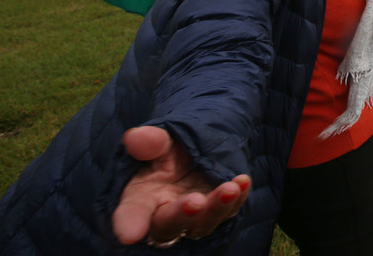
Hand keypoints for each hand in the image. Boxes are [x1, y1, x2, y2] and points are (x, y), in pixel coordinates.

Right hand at [112, 126, 250, 245]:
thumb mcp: (159, 142)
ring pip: (203, 224)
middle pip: (169, 224)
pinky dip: (238, 197)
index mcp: (141, 197)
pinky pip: (229, 211)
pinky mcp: (218, 212)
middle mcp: (165, 213)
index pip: (132, 213)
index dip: (129, 223)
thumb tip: (136, 137)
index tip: (129, 235)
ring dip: (216, 208)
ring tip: (229, 188)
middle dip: (182, 215)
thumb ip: (149, 142)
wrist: (194, 150)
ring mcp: (194, 216)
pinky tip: (243, 182)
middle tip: (194, 201)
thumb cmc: (167, 150)